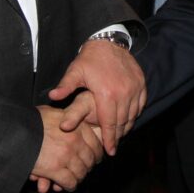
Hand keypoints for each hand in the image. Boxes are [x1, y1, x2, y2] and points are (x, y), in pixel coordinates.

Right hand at [30, 105, 103, 192]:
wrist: (16, 132)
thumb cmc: (31, 120)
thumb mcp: (51, 112)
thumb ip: (64, 117)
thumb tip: (68, 119)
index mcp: (77, 126)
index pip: (95, 143)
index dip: (96, 153)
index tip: (95, 158)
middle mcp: (75, 141)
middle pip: (90, 159)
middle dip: (88, 167)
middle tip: (84, 170)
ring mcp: (66, 156)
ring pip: (81, 172)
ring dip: (78, 178)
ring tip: (75, 179)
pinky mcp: (55, 170)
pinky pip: (70, 182)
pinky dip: (69, 186)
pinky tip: (65, 186)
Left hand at [48, 39, 145, 154]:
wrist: (108, 40)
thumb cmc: (90, 58)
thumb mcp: (75, 71)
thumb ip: (65, 86)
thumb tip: (52, 97)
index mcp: (107, 94)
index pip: (110, 123)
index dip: (110, 139)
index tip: (110, 151)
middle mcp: (124, 93)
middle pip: (122, 122)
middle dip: (118, 136)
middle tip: (113, 146)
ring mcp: (135, 88)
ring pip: (133, 114)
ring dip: (127, 126)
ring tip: (120, 134)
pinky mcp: (141, 83)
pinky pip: (140, 104)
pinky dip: (135, 113)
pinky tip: (129, 118)